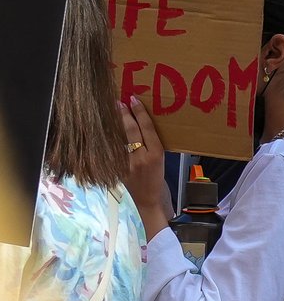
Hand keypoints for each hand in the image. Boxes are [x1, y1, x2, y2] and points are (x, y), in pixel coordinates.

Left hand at [120, 99, 172, 230]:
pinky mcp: (118, 169)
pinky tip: (105, 131)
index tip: (133, 99)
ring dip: (114, 124)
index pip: (147, 128)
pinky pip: (113, 151)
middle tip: (117, 101)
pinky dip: (109, 140)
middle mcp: (142, 157)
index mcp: (157, 154)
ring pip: (119, 139)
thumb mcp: (160, 161)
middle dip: (124, 114)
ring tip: (110, 112)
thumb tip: (138, 128)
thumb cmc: (158, 180)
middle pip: (131, 130)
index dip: (140, 112)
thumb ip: (151, 147)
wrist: (149, 201)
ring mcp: (128, 164)